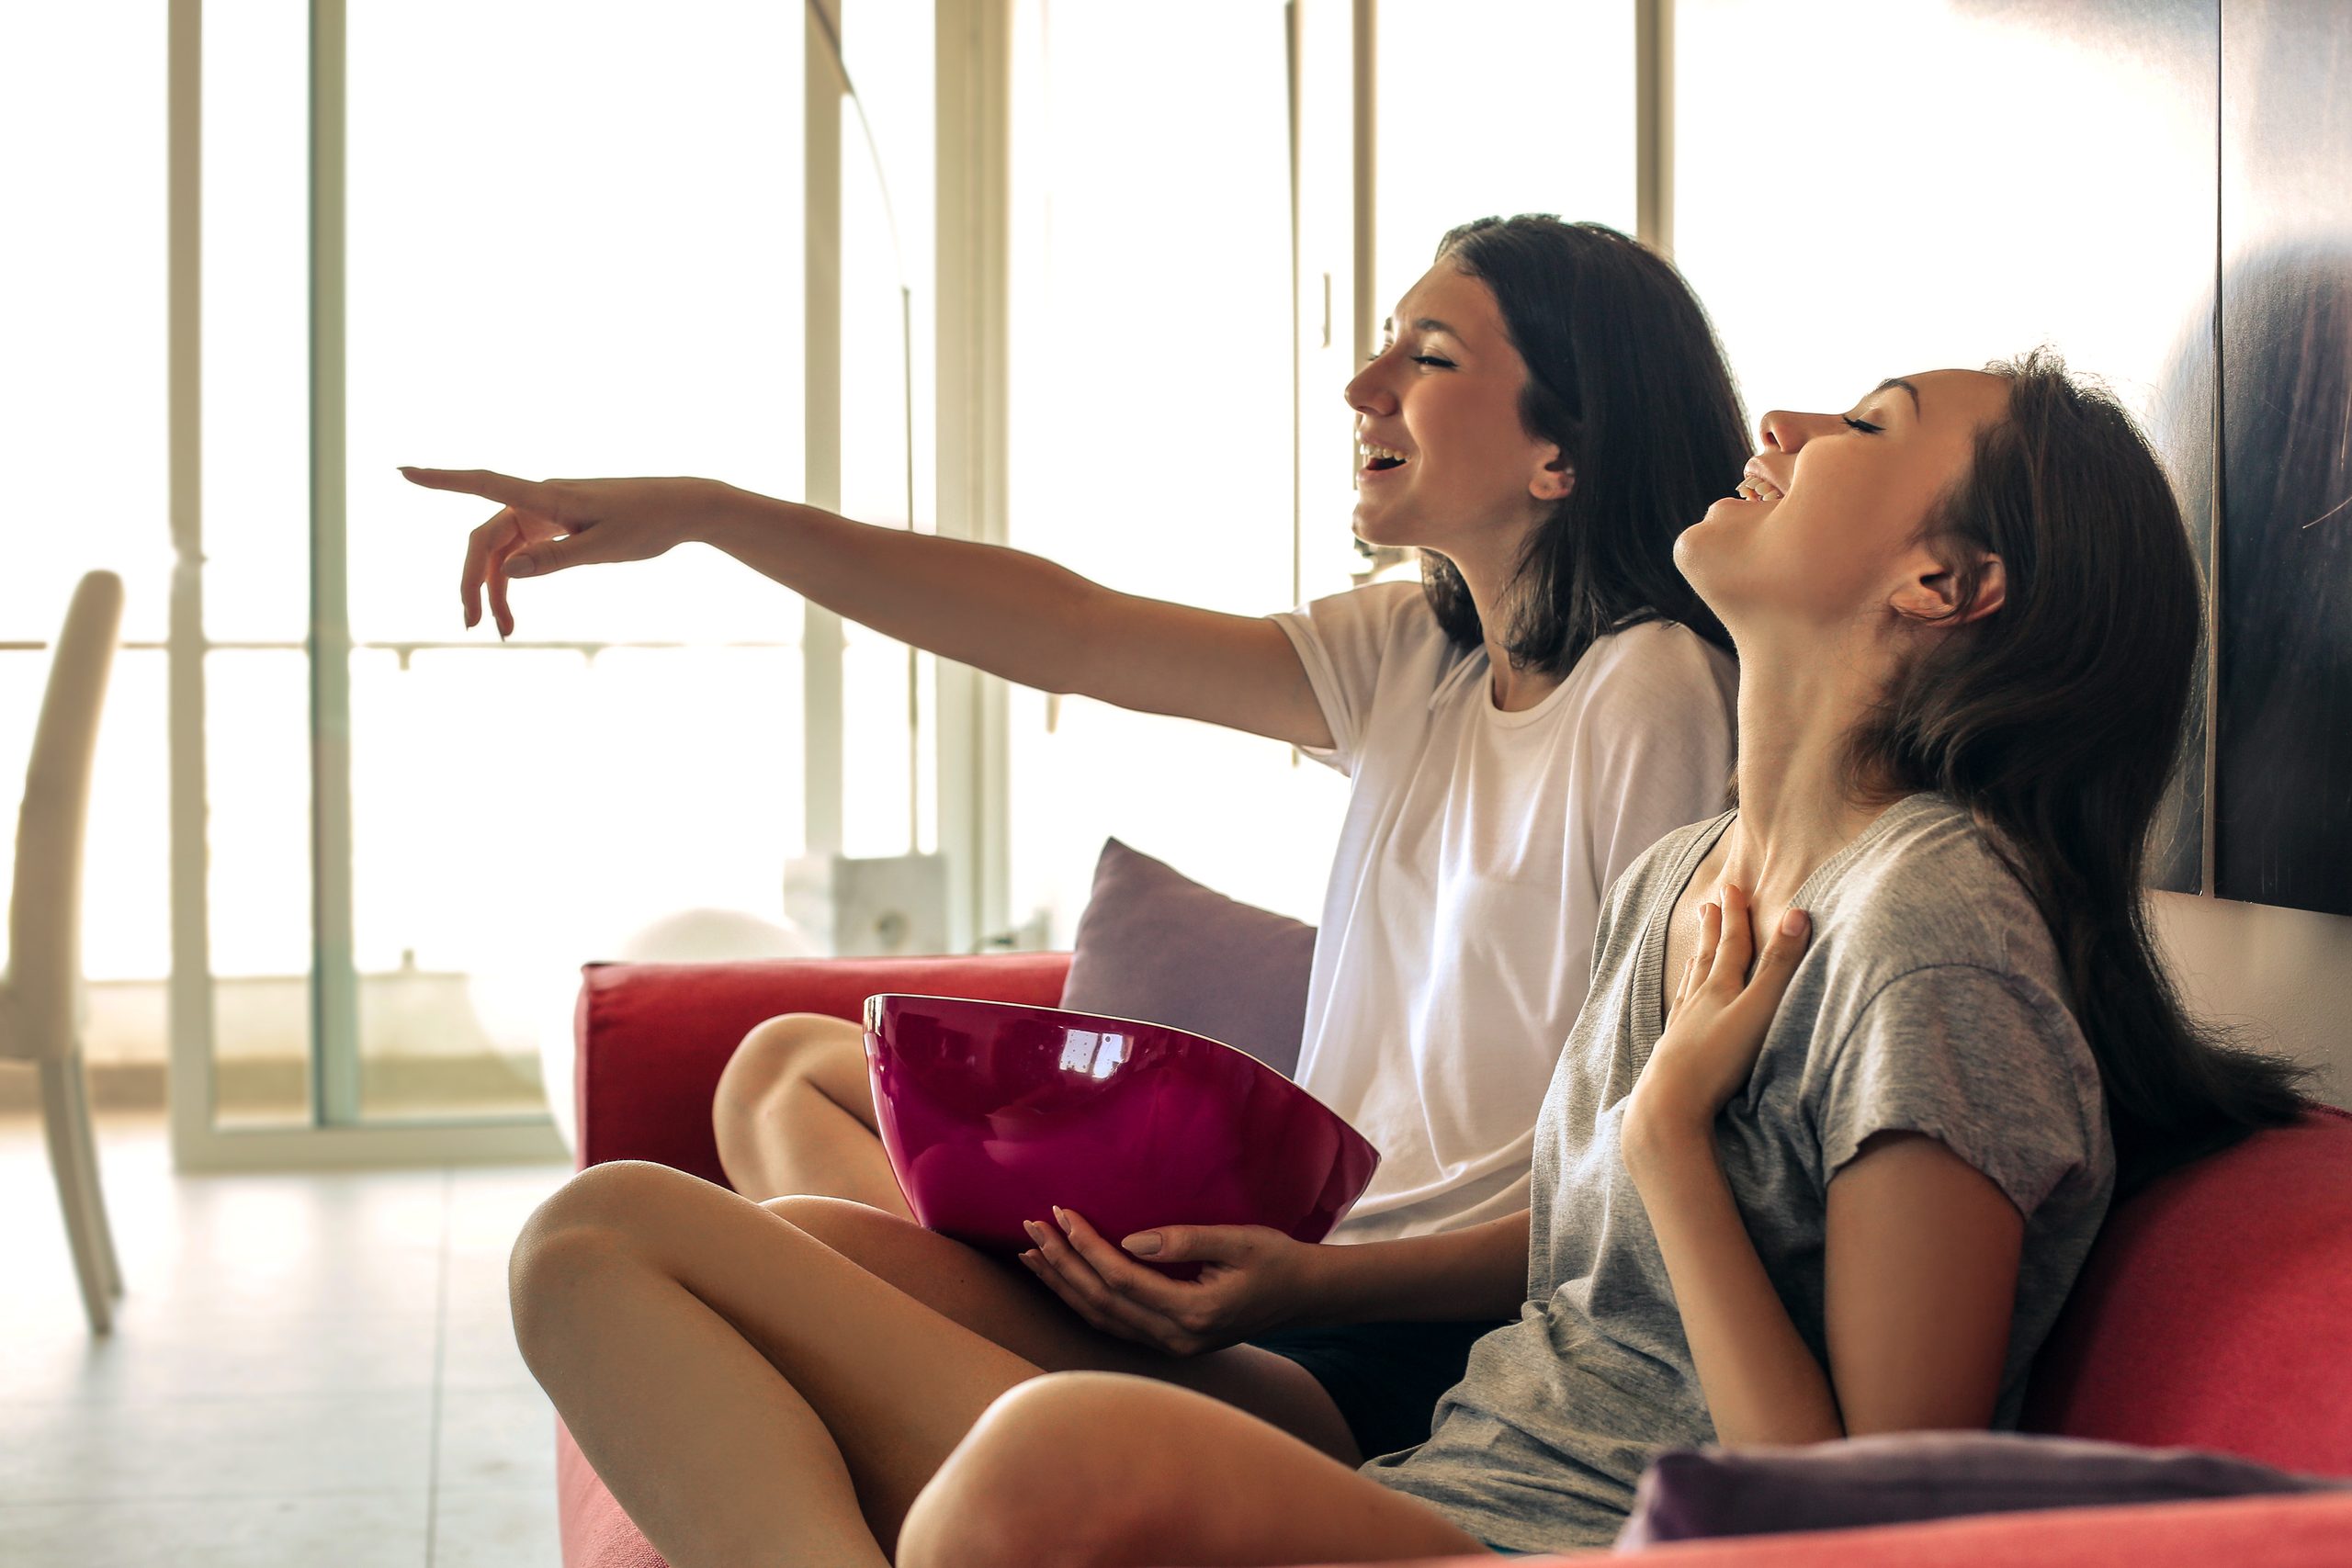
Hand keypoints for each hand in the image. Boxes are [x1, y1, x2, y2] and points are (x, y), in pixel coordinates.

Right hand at [401, 467, 735, 636]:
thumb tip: (506, 572)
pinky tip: (513, 608)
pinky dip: (516, 578)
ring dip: (495, 588)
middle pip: (486, 538)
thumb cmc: (648, 523)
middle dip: (472, 580)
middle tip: (472, 625)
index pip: (483, 483)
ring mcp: (548, 512)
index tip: (403, 471)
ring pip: (504, 550)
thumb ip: (556, 559)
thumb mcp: (604, 547)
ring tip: (502, 631)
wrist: (683, 507)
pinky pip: (524, 551)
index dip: (441, 480)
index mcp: (547, 496)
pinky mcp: (559, 524)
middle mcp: (539, 499)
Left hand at [1016, 1207, 1319, 1356]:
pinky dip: (1083, 1300)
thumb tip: (1129, 1240)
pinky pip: (1115, 1324)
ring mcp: (1172, 1346)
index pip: (1121, 1279)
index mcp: (1193, 1313)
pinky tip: (1064, 1280)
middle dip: (1061, 1265)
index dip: (1085, 1247)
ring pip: (1101, 1319)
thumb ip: (1184, 1241)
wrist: (1306, 1296)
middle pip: (1101, 1303)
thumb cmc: (1277, 1260)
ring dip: (1063, 1286)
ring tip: (1031, 1255)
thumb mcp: (1239, 1240)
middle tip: (1030, 1229)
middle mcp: (1176, 1338)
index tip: (1060, 1213)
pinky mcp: (1171, 1342)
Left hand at [1629, 883, 1811, 1147]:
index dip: (1735, 915)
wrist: (1670, 1103)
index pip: (1732, 943)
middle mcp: (1697, 1001)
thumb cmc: (1719, 1057)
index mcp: (1719, 987)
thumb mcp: (1760, 1008)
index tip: (1731, 888)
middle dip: (1712, 930)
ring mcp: (1683, 1026)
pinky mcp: (1674, 1052)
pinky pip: (1680, 1015)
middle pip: (1706, 958)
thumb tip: (1798, 914)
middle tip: (1708, 904)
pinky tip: (1681, 1007)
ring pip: (1691, 985)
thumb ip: (1779, 966)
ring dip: (1696, 962)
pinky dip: (1684, 1001)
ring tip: (1694, 950)